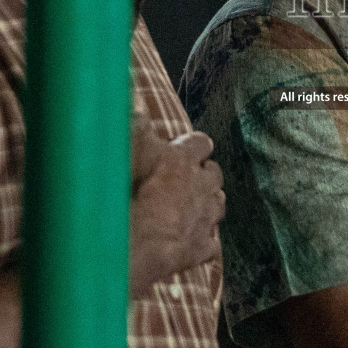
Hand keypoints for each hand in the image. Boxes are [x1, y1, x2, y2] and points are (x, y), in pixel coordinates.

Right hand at [129, 123, 223, 296]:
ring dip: (208, 203)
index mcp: (183, 160)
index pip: (199, 143)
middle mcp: (201, 187)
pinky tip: (191, 241)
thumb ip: (134, 121)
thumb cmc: (128, 194)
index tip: (187, 145)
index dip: (194, 143)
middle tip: (189, 176)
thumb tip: (136, 99)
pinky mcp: (200, 249)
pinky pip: (210, 243)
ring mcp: (204, 219)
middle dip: (205, 173)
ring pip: (218, 205)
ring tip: (192, 205)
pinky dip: (202, 240)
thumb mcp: (128, 148)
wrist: (133, 245)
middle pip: (214, 174)